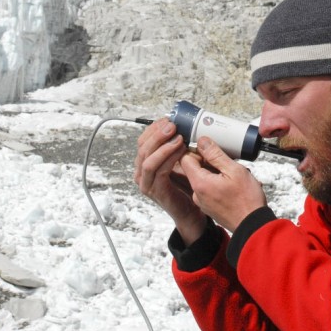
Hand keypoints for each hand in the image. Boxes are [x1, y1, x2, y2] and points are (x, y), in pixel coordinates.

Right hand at [134, 120, 206, 243]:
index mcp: (144, 162)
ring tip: (179, 137)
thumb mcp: (178, 161)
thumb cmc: (185, 185)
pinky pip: (158, 171)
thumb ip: (175, 146)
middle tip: (173, 125)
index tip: (169, 119)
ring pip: (147, 159)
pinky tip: (181, 150)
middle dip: (158, 134)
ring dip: (163, 145)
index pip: (143, 139)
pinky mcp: (155, 191)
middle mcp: (141, 172)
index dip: (155, 128)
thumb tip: (181, 124)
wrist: (190, 211)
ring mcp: (146, 182)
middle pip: (143, 147)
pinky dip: (169, 158)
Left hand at [180, 137, 267, 232]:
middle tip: (227, 163)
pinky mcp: (209, 207)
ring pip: (203, 179)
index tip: (211, 150)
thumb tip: (202, 141)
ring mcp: (202, 202)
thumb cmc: (247, 201)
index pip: (185, 159)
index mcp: (200, 183)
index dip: (197, 151)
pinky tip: (232, 185)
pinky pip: (208, 189)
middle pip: (194, 169)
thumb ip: (215, 154)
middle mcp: (197, 194)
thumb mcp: (234, 170)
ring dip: (216, 173)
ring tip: (233, 176)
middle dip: (210, 162)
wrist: (253, 226)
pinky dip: (218, 184)